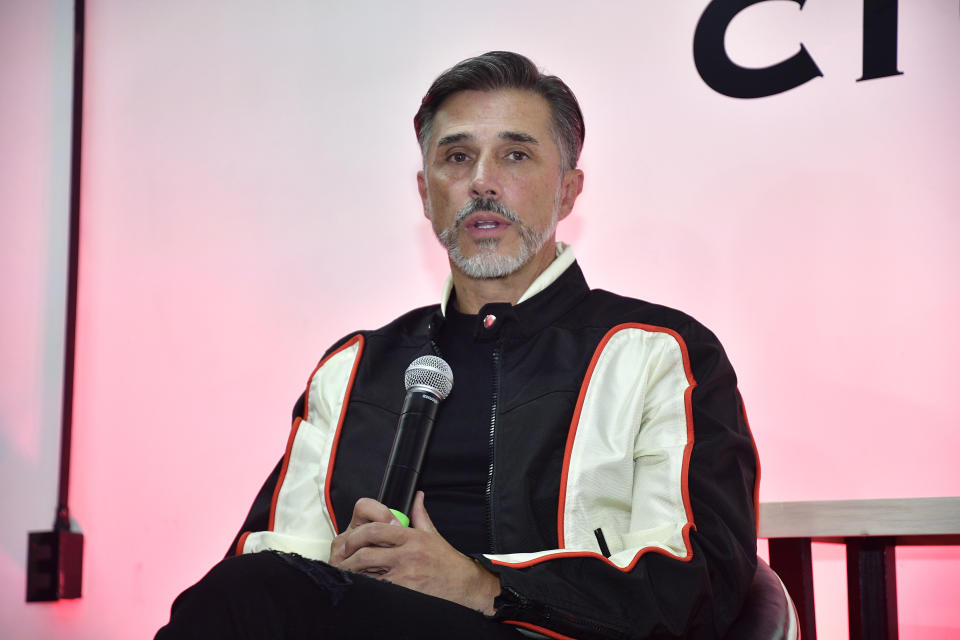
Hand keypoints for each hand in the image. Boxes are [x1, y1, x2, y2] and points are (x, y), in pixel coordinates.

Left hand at [328, 491, 500, 614]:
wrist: (464, 584)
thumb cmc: (447, 562)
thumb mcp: (433, 534)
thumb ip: (420, 514)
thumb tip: (417, 497)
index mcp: (412, 537)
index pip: (377, 529)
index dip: (357, 535)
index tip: (349, 542)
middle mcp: (407, 553)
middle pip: (367, 552)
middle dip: (349, 558)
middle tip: (342, 562)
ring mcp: (406, 573)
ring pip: (369, 572)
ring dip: (355, 575)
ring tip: (347, 576)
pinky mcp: (406, 590)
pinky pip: (379, 588)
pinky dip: (368, 588)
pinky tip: (363, 588)